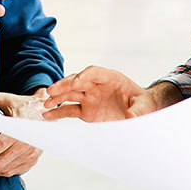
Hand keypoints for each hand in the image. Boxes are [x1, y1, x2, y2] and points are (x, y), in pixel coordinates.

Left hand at [0, 89, 47, 176]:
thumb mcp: (9, 99)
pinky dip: (4, 172)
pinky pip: (16, 170)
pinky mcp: (33, 158)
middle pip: (1, 161)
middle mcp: (26, 142)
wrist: (46, 112)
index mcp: (19, 128)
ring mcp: (31, 152)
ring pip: (8, 168)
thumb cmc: (27, 107)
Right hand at [42, 66, 165, 121]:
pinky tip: (47, 115)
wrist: (141, 113)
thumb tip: (130, 117)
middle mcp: (97, 86)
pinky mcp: (86, 111)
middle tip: (51, 91)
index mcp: (110, 78)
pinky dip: (58, 112)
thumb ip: (137, 111)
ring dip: (57, 97)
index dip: (83, 76)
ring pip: (70, 94)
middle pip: (77, 81)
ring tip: (46, 104)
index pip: (93, 72)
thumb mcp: (144, 106)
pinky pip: (69, 109)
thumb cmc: (143, 105)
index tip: (76, 83)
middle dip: (64, 85)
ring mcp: (90, 97)